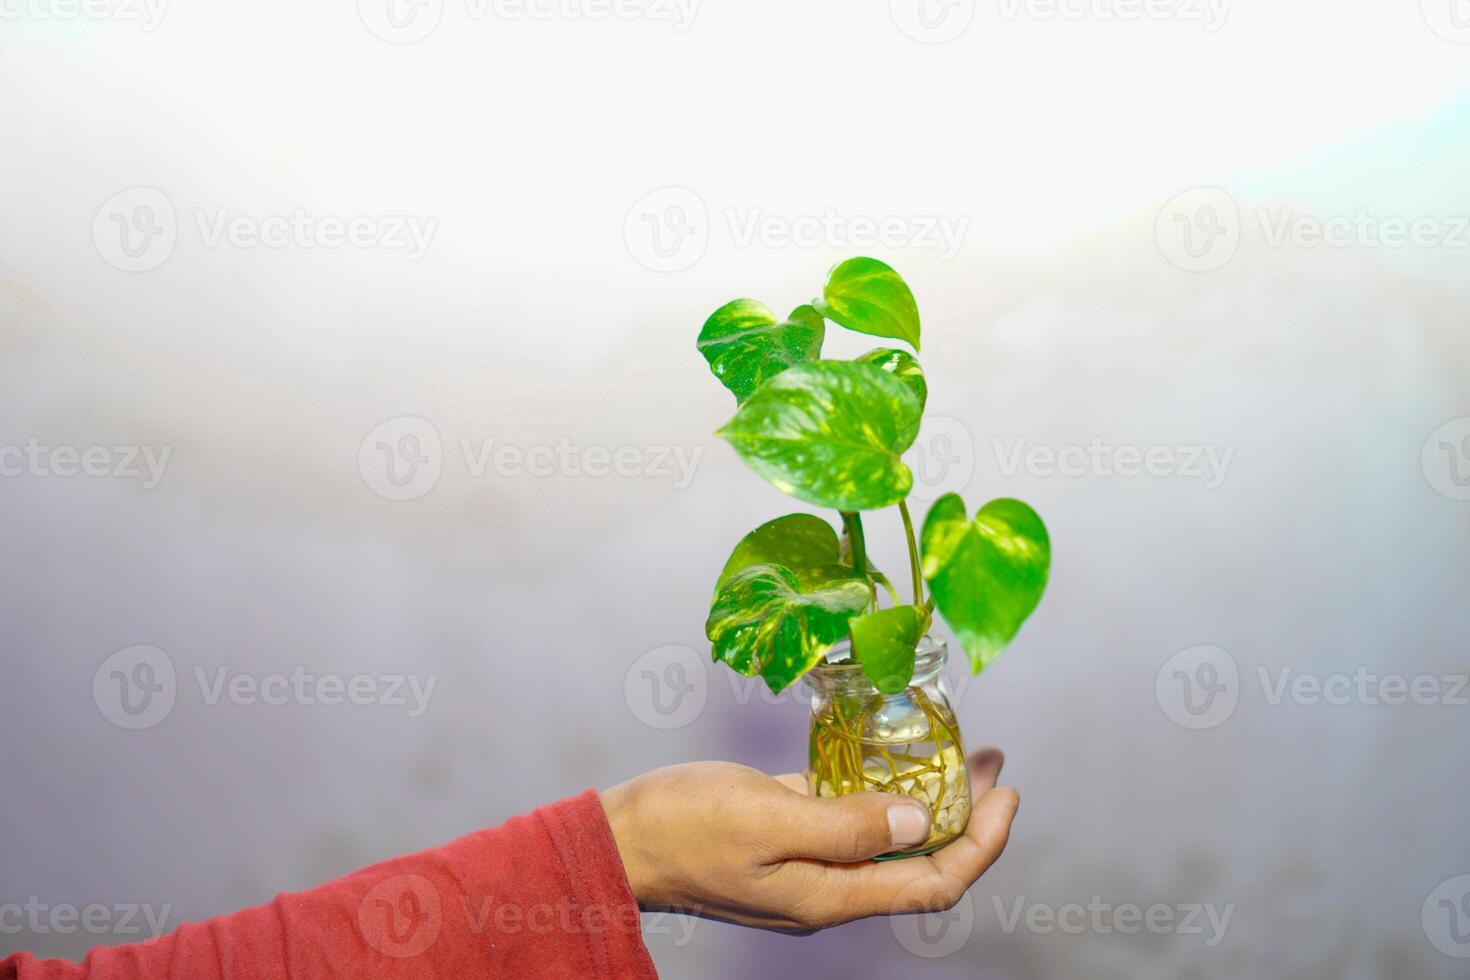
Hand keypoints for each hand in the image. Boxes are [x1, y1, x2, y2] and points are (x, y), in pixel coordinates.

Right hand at [600, 748, 1016, 932]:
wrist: (619, 837)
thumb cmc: (683, 826)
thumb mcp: (767, 819)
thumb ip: (846, 824)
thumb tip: (920, 818)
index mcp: (831, 893)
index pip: (934, 881)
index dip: (981, 843)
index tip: (1007, 794)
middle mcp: (828, 884)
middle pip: (921, 857)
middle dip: (965, 813)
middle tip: (992, 761)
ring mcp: (806, 858)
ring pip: (887, 832)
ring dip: (925, 794)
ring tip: (954, 750)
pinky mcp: (785, 831)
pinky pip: (847, 814)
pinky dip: (875, 786)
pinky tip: (883, 752)